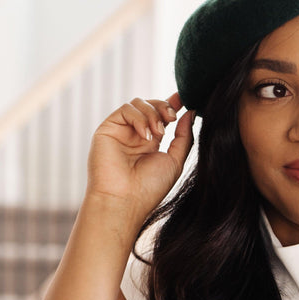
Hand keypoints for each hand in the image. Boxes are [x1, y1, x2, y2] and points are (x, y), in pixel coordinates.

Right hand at [86, 92, 195, 222]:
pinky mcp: (108, 129)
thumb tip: (190, 113)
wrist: (125, 201)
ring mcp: (121, 132)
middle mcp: (135, 136)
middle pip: (151, 105)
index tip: (185, 98)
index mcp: (150, 144)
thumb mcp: (175, 161)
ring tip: (159, 134)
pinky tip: (145, 136)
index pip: (161, 116)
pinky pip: (126, 109)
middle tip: (172, 118)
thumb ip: (183, 137)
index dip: (172, 104)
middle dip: (164, 107)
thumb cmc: (149, 188)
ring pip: (138, 103)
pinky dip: (139, 118)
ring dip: (153, 114)